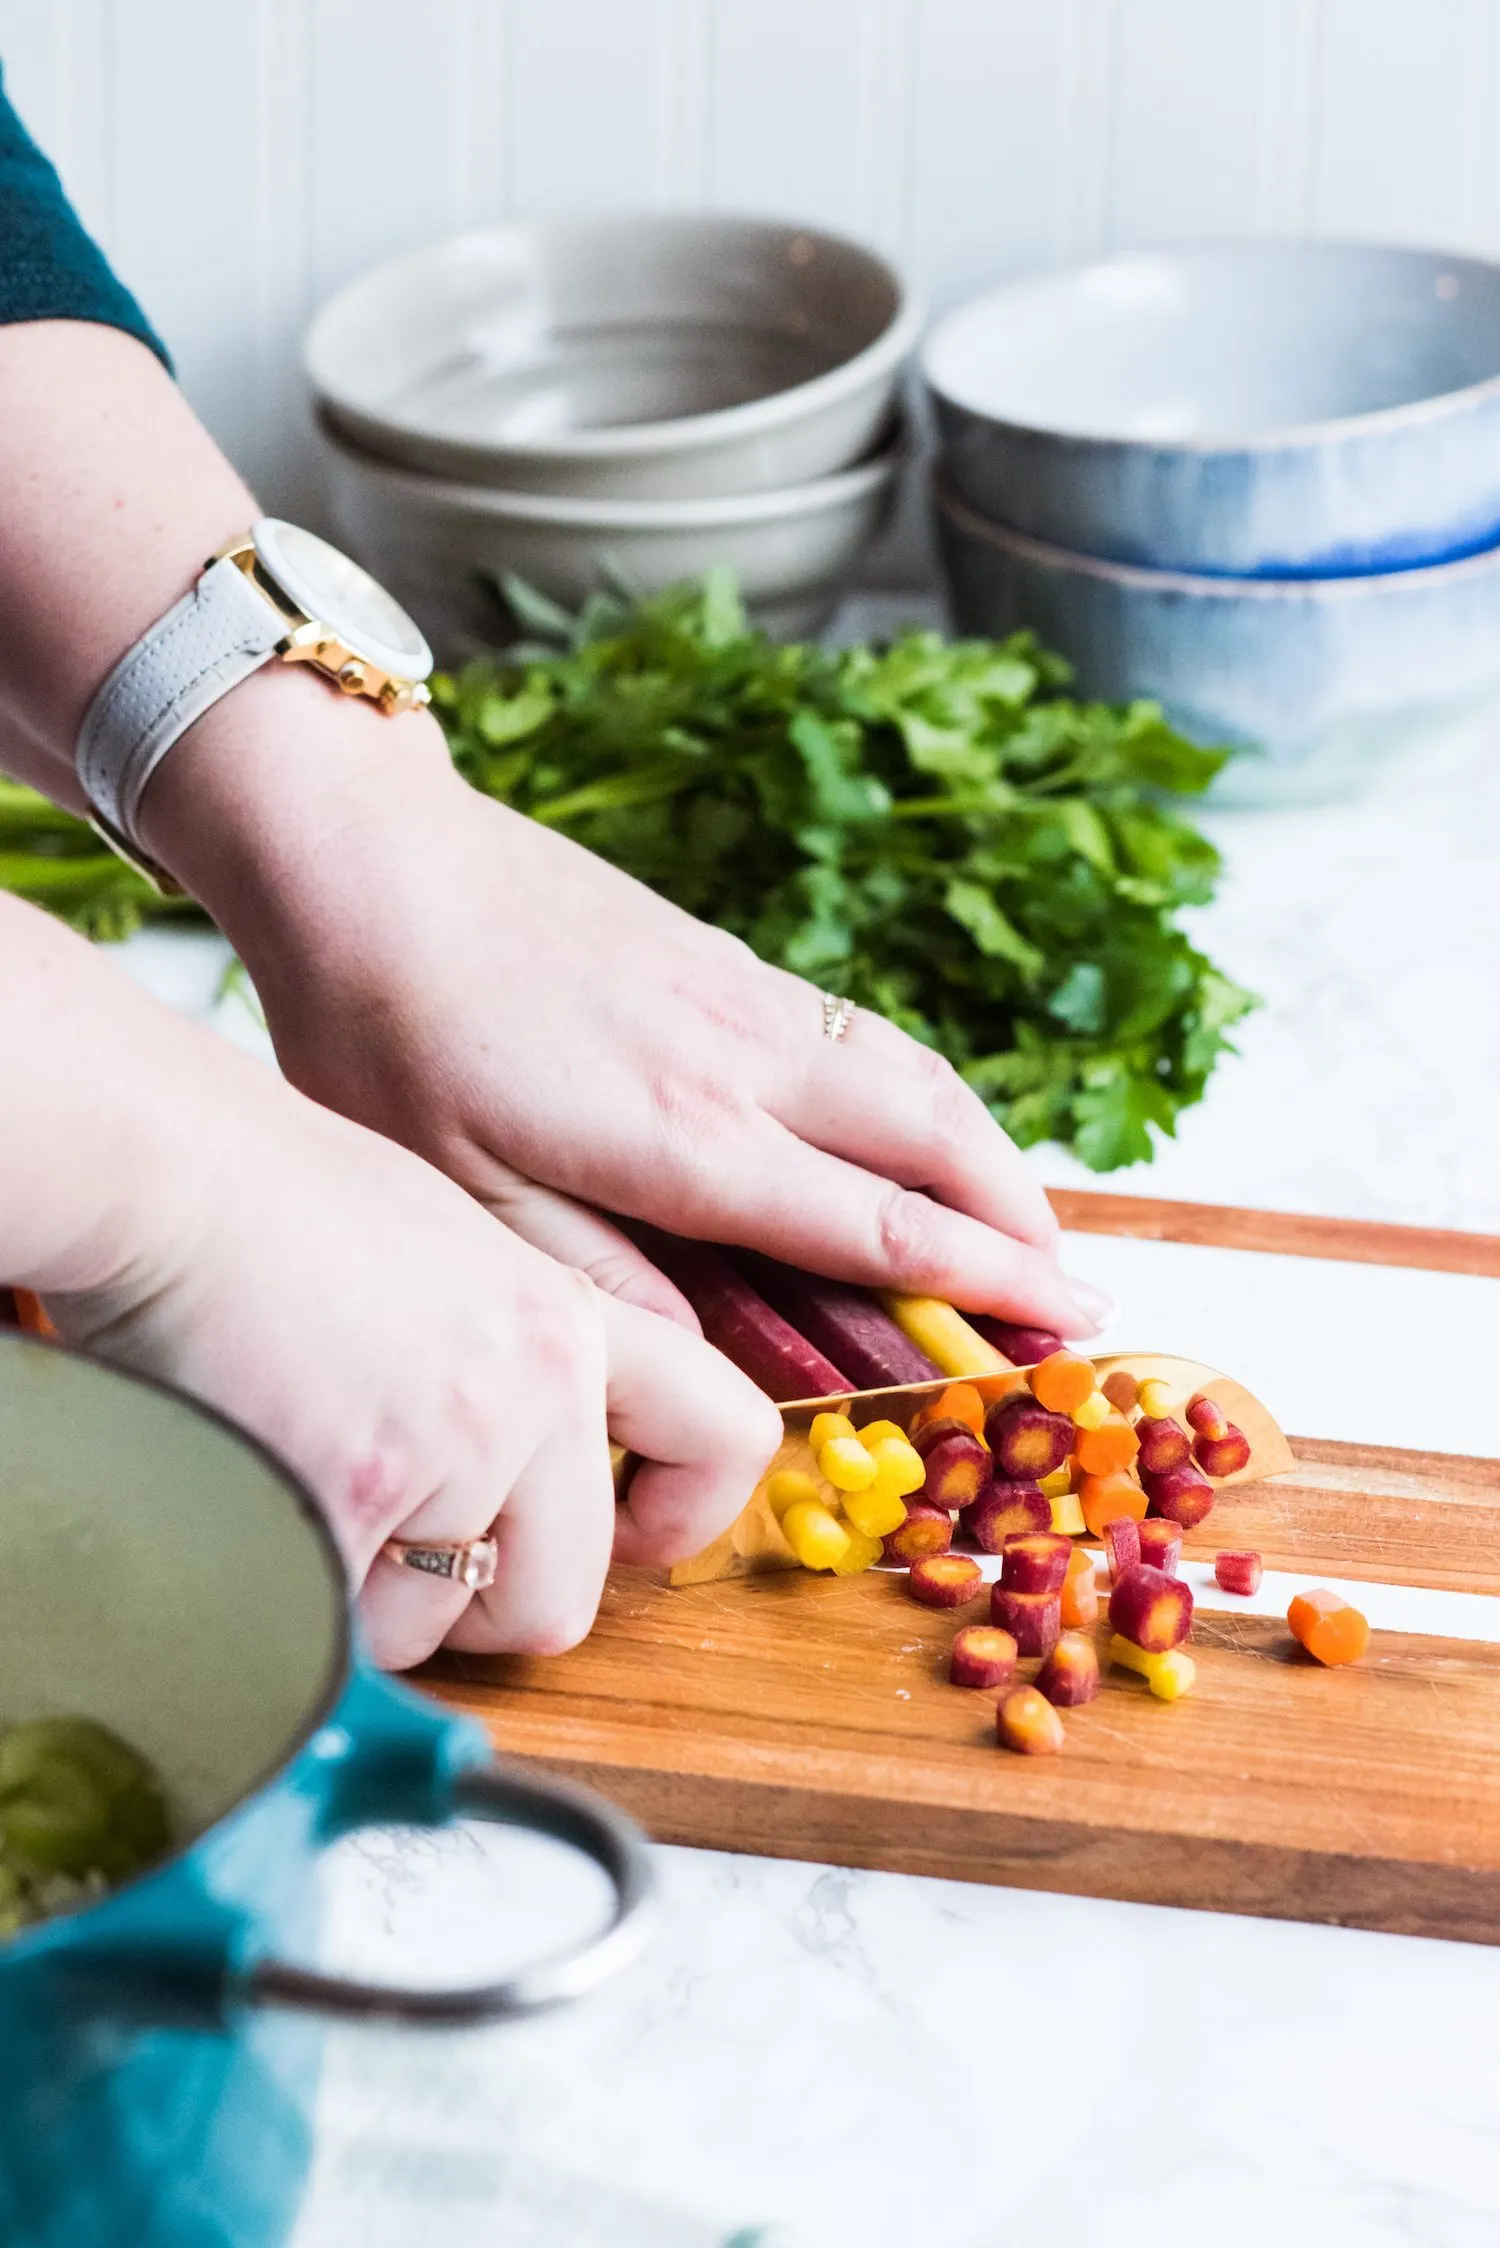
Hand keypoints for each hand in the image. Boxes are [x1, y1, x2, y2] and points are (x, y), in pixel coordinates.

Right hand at [3, 903, 778, 1669]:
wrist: (172, 1171)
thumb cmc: (274, 1197)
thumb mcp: (452, 1249)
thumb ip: (513, 1350)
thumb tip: (516, 1464)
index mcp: (564, 1324)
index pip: (720, 1433)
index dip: (683, 1516)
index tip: (632, 1536)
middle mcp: (529, 1393)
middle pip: (562, 1597)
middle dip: (483, 1603)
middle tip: (408, 1547)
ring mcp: (445, 1452)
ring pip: (440, 1627)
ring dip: (374, 1601)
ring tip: (306, 1494)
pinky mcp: (350, 1502)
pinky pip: (343, 1626)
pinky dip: (299, 1596)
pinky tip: (257, 1504)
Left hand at [144, 672, 1111, 1339]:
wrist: (370, 858)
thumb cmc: (390, 1039)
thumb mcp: (463, 1196)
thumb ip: (599, 1283)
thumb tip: (706, 1363)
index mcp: (686, 1137)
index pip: (876, 1220)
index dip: (985, 1276)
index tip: (1067, 1317)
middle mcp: (743, 1059)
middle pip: (933, 1136)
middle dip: (1022, 1215)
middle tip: (1074, 1285)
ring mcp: (743, 997)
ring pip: (911, 1073)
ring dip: (987, 1149)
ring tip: (1027, 1214)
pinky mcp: (723, 958)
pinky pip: (860, 1033)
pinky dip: (924, 1090)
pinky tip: (920, 1121)